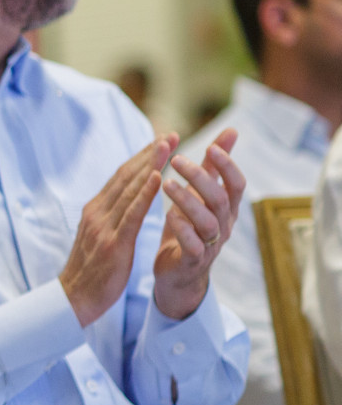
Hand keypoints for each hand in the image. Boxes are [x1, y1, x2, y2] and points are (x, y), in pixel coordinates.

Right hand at [60, 136, 170, 326]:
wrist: (73, 299)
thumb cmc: (90, 272)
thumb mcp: (98, 238)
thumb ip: (109, 218)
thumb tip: (122, 202)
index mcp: (95, 211)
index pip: (121, 178)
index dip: (142, 157)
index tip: (161, 141)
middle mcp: (97, 212)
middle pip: (125, 176)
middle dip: (149, 153)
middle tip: (171, 133)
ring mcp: (104, 226)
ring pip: (129, 188)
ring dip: (150, 163)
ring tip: (169, 144)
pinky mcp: (114, 243)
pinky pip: (132, 213)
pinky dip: (145, 192)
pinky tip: (159, 177)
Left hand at [152, 129, 242, 321]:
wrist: (178, 273)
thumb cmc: (189, 226)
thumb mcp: (200, 194)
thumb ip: (212, 166)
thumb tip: (231, 131)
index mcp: (227, 208)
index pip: (237, 184)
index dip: (228, 165)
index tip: (211, 146)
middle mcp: (224, 225)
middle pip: (220, 199)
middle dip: (200, 177)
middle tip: (176, 159)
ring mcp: (210, 244)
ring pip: (207, 221)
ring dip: (187, 200)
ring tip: (166, 183)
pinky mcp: (193, 260)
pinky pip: (193, 245)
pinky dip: (182, 229)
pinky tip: (168, 215)